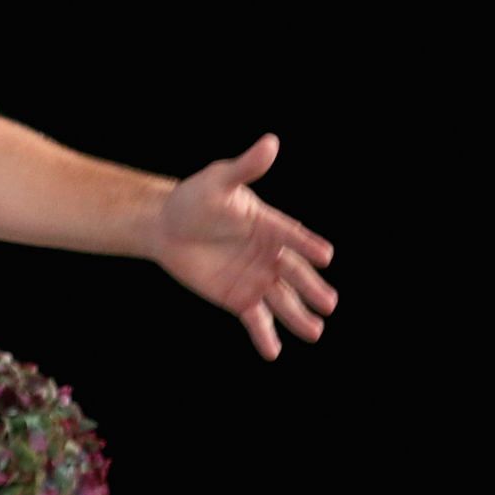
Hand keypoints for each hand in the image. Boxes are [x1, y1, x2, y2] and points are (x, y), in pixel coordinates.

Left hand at [149, 134, 336, 359]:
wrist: (165, 226)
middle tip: (329, 303)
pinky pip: (256, 319)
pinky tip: (273, 352)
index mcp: (269, 225)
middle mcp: (269, 254)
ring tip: (314, 332)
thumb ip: (245, 168)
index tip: (326, 255)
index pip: (293, 236)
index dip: (307, 245)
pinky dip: (264, 335)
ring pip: (282, 301)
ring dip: (298, 317)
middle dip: (312, 289)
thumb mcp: (218, 181)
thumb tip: (271, 142)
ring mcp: (256, 279)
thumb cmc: (194, 198)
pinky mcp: (239, 298)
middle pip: (295, 274)